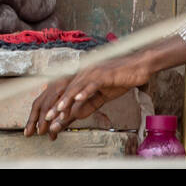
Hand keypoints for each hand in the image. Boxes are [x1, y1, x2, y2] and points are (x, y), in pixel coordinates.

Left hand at [25, 53, 154, 139]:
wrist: (139, 67)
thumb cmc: (121, 79)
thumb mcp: (103, 95)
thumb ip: (89, 103)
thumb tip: (76, 114)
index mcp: (83, 76)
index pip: (66, 93)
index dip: (57, 105)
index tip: (49, 118)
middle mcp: (84, 72)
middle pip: (67, 91)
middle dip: (56, 106)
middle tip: (47, 119)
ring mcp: (93, 72)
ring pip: (76, 88)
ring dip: (66, 101)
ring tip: (58, 112)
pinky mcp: (104, 74)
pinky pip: (92, 84)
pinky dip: (84, 92)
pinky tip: (77, 100)